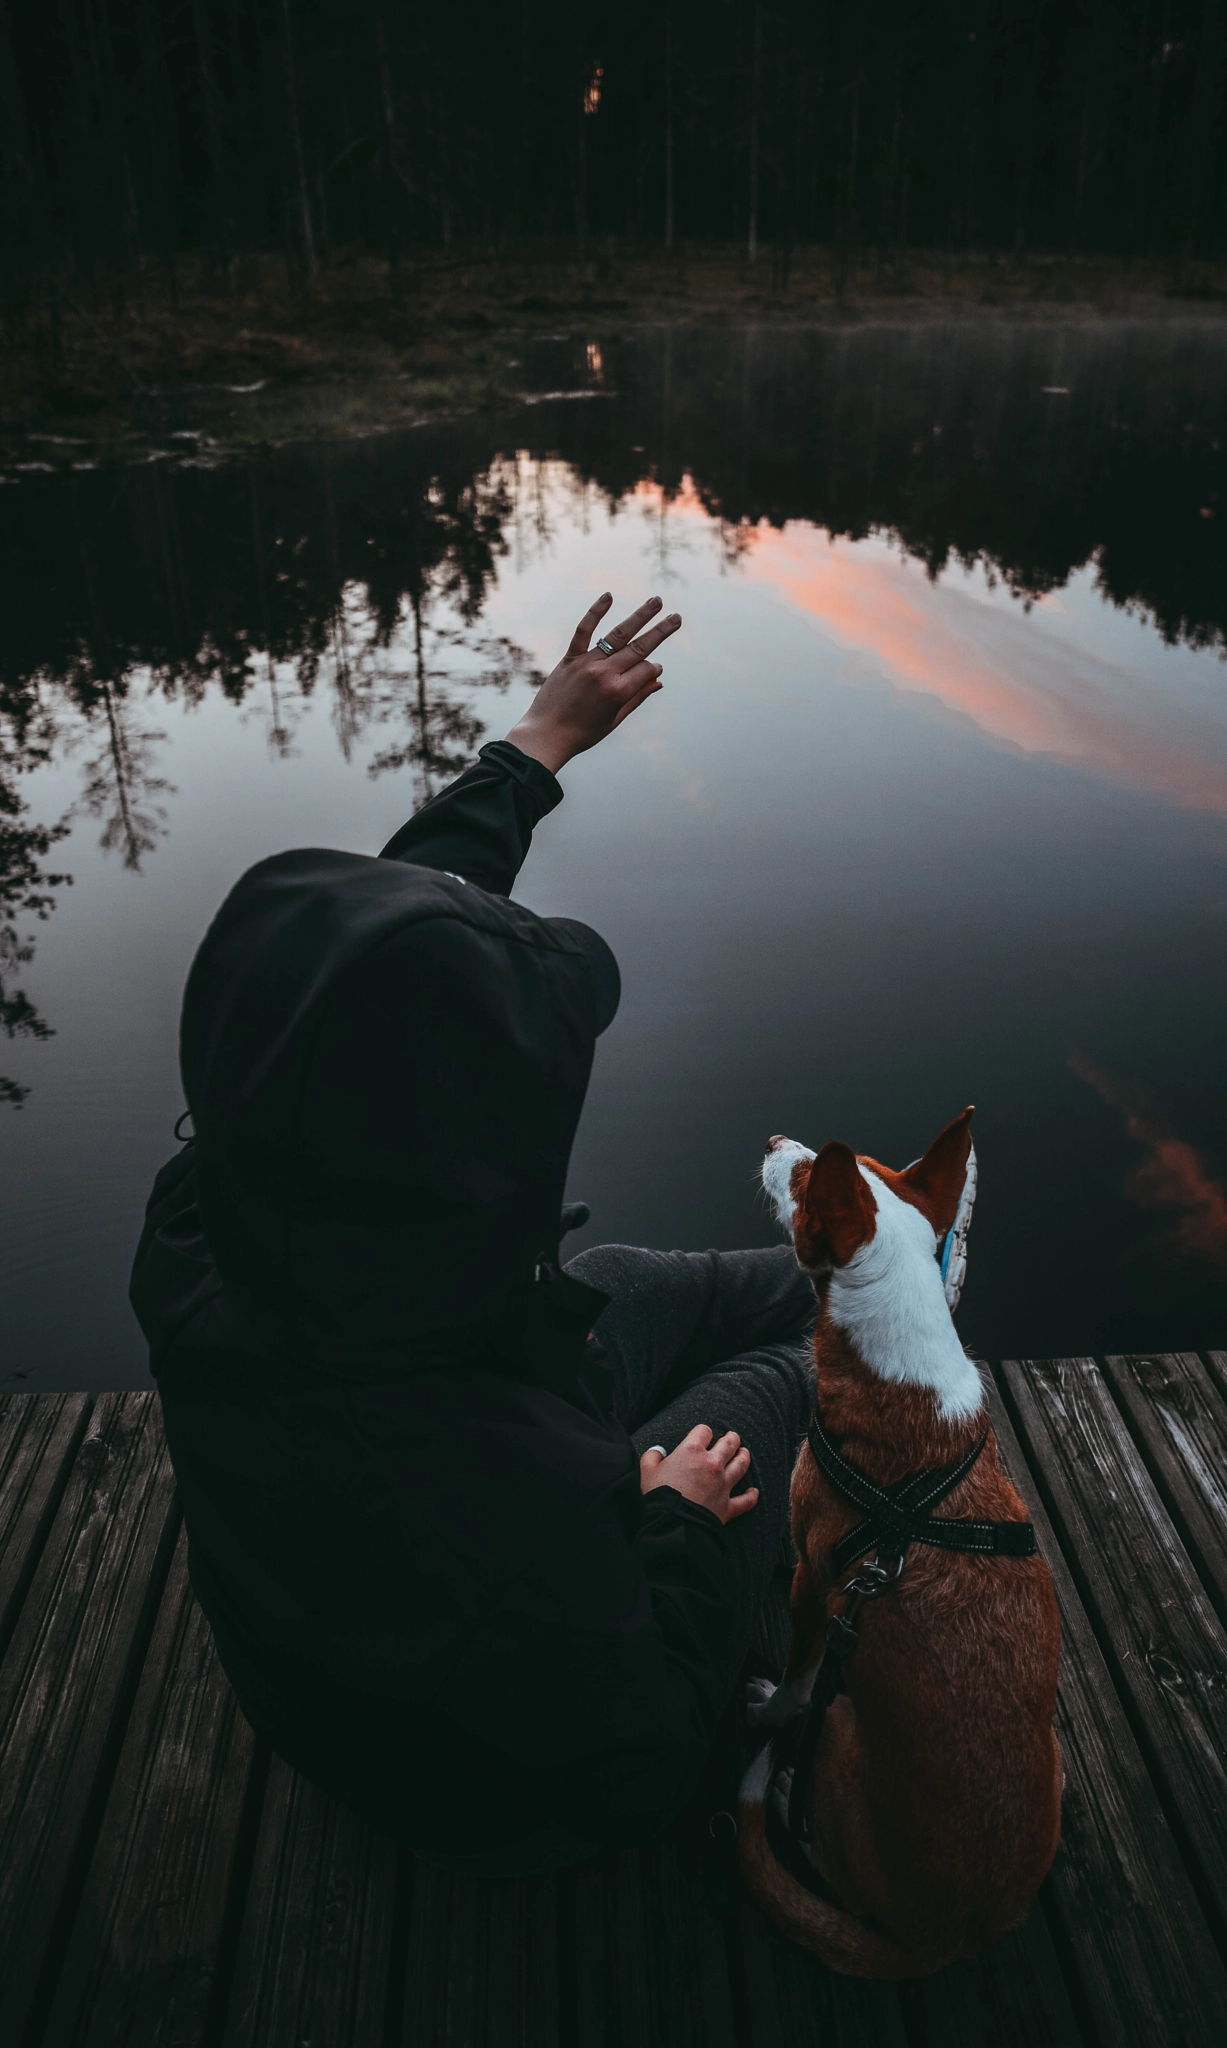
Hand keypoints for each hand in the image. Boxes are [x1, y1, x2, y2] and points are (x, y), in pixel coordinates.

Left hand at [504, 592, 681, 774]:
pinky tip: (608, 596)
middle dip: (661, 631)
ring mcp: (587, 663)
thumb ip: (636, 697)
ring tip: (656, 601)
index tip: (655, 670)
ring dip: (640, 616)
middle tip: (677, 617)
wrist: (545, 735)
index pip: (647, 669)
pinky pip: (584, 631)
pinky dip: (595, 613)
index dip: (654, 669)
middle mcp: (604, 674)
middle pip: (639, 648)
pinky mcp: (570, 658)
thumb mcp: (614, 719)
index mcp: (618, 692)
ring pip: (618, 635)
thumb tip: (658, 679)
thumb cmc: (582, 733)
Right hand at [639, 1424, 758, 1524]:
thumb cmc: (657, 1496)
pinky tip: (753, 1492)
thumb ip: (652, 1457)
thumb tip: (657, 1452)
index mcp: (692, 1451)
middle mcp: (712, 1464)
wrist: (670, 1525)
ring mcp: (722, 1485)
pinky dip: (750, 1496)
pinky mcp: (727, 1506)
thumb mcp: (646, 1471)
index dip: (703, 1432)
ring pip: (740, 1466)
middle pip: (728, 1444)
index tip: (702, 1436)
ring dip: (744, 1457)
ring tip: (744, 1453)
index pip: (704, 1431)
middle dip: (731, 1439)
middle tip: (732, 1438)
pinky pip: (745, 1500)